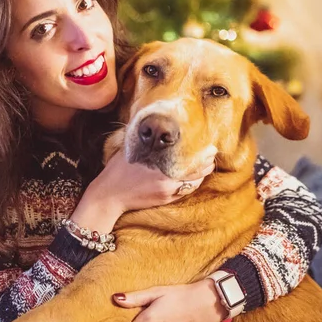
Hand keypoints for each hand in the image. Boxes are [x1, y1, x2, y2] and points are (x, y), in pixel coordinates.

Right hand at [71, 148, 215, 232]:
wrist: (109, 196)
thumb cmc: (117, 170)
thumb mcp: (129, 149)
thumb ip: (143, 138)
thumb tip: (151, 122)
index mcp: (158, 165)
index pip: (189, 160)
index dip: (202, 154)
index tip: (210, 146)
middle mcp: (166, 181)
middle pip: (195, 173)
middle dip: (206, 163)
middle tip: (212, 153)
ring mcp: (166, 192)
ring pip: (193, 183)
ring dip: (202, 174)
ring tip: (208, 164)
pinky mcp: (164, 200)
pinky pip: (185, 191)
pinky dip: (192, 183)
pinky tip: (195, 177)